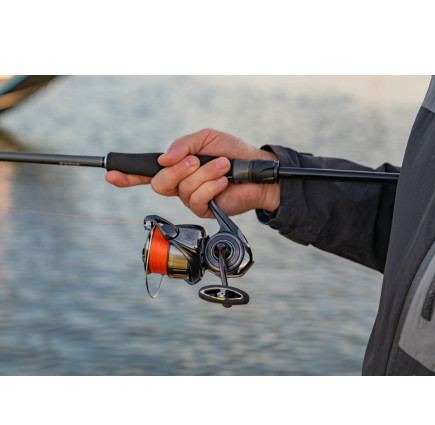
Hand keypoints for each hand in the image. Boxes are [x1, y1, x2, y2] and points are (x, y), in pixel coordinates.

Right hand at [105, 129, 279, 217]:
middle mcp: (180, 185)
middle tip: (195, 160)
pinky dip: (212, 185)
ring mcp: (191, 199)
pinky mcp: (204, 210)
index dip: (127, 175)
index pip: (147, 173)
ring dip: (204, 173)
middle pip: (159, 184)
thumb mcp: (205, 139)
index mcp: (177, 168)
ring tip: (222, 165)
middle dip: (177, 170)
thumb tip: (164, 159)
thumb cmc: (232, 153)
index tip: (111, 173)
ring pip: (182, 189)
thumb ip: (183, 145)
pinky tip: (224, 180)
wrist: (257, 170)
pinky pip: (198, 198)